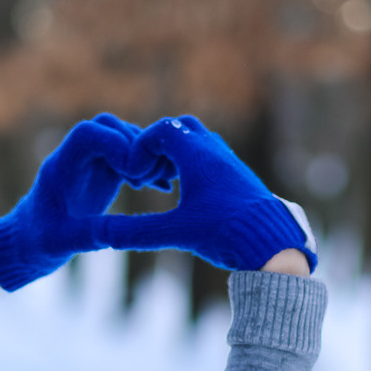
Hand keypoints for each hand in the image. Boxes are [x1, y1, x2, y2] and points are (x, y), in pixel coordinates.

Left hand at [0, 115, 175, 291]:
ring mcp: (91, 161)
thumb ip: (87, 235)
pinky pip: (130, 155)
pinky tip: (163, 187)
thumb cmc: (38, 241)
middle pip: (108, 125)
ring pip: (123, 136)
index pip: (86, 133)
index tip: (130, 172)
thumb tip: (122, 232)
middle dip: (134, 145)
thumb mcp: (60, 243)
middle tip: (146, 178)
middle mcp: (76, 157)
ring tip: (157, 183)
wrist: (30, 241)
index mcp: (60, 167)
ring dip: (144, 154)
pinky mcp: (104, 172)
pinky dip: (147, 166)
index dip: (113, 142)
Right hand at [92, 116, 317, 271]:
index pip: (160, 130)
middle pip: (179, 128)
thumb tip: (99, 234)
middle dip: (157, 146)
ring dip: (175, 155)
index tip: (134, 174)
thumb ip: (134, 231)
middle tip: (148, 173)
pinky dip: (192, 164)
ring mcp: (229, 160)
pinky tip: (186, 194)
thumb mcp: (174, 232)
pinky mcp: (238, 174)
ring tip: (164, 183)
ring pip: (196, 141)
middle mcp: (214, 150)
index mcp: (197, 155)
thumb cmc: (224, 233)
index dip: (140, 147)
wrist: (271, 243)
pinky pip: (210, 155)